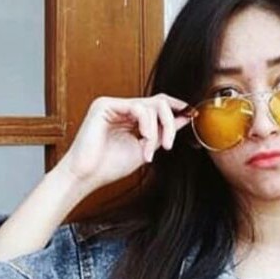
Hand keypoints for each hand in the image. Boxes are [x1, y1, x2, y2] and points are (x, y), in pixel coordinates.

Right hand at [55, 93, 191, 192]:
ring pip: (151, 105)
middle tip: (169, 144)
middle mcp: (122, 107)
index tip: (192, 114)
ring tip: (149, 151)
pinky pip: (138, 108)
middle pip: (158, 102)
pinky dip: (147, 127)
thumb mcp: (145, 149)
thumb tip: (184, 118)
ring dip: (156, 132)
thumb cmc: (110, 166)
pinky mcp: (105, 105)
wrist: (87, 176)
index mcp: (130, 116)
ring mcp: (114, 105)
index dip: (176, 107)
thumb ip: (162, 134)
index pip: (158, 104)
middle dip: (170, 123)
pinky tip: (143, 142)